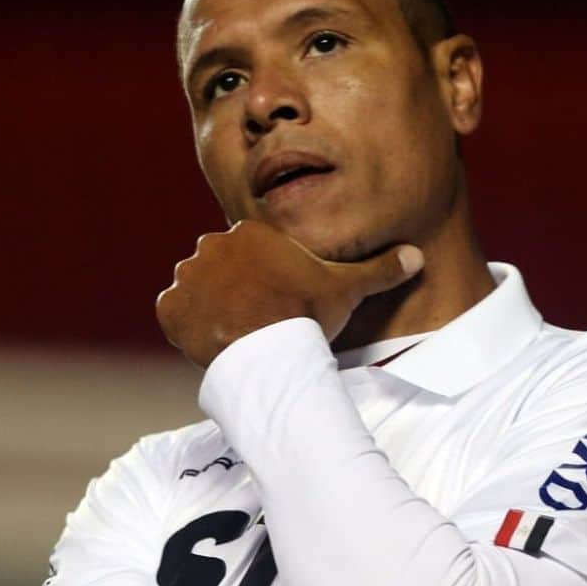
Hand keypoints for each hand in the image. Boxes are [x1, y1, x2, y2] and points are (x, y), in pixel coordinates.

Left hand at [156, 219, 424, 366]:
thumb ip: (380, 269)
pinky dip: (186, 327)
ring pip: (196, 290)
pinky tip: (210, 342)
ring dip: (208, 308)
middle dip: (233, 291)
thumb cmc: (306, 314)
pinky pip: (174, 314)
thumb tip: (416, 256)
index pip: (251, 254)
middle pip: (221, 269)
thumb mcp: (348, 288)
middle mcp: (211, 246)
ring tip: (234, 334)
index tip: (276, 304)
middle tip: (255, 321)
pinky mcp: (169, 308)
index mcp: (250, 233)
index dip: (264, 281)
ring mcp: (187, 277)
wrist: (267, 352)